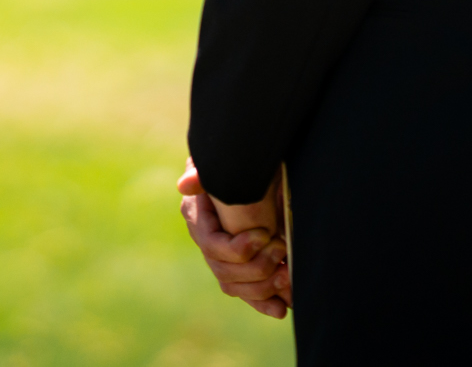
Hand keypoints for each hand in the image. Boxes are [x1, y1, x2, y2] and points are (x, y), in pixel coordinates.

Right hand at [178, 161, 290, 318]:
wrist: (256, 176)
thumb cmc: (237, 164)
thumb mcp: (223, 164)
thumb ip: (203, 173)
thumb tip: (185, 184)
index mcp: (198, 217)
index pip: (212, 245)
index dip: (237, 247)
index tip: (264, 235)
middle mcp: (207, 242)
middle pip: (224, 271)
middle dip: (255, 267)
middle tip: (281, 249)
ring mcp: (222, 260)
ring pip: (235, 287)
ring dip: (262, 287)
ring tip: (286, 275)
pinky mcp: (241, 272)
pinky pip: (247, 295)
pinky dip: (264, 303)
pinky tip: (281, 308)